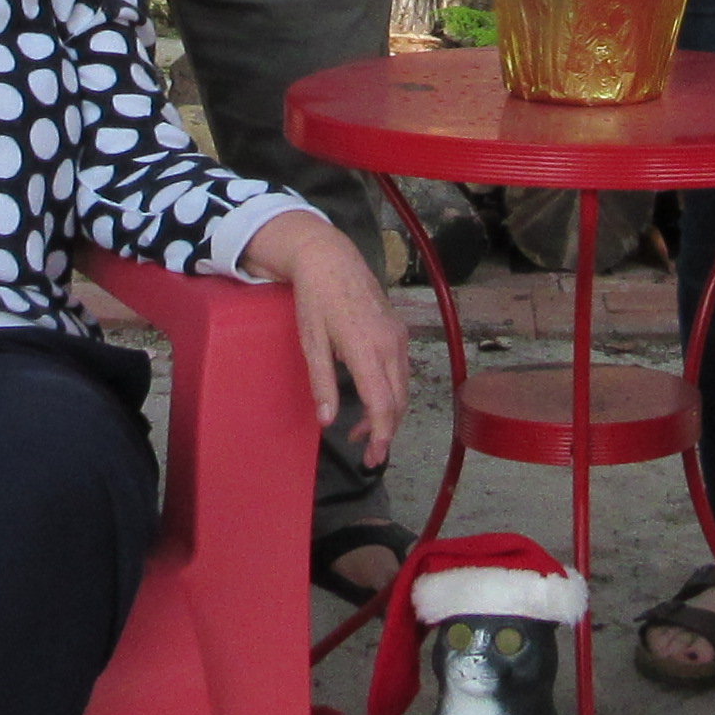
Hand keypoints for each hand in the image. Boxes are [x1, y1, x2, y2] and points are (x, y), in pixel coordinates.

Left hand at [252, 212, 409, 462]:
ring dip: (388, 413)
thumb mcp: (311, 343)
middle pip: (399, 401)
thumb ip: (322, 384)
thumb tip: (328, 421)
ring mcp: (398, 336)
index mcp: (367, 349)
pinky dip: (391, 392)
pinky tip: (372, 398)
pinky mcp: (399, 330)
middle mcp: (391, 345)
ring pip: (403, 387)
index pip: (384, 404)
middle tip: (367, 454)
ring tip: (362, 429)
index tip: (374, 457)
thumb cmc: (315, 299)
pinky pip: (401, 371)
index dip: (382, 435)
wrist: (331, 258)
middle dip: (386, 431)